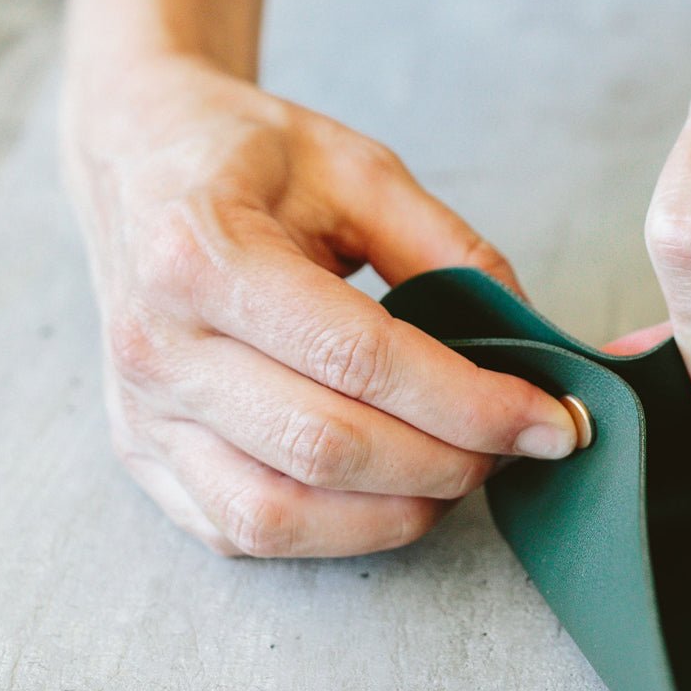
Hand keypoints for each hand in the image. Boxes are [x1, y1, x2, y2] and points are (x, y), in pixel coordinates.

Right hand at [61, 56, 576, 556]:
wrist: (138, 158)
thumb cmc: (251, 161)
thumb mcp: (361, 170)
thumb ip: (453, 252)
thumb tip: (532, 345)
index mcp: (203, 255)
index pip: (362, 360)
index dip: (473, 403)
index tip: (552, 419)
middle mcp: (157, 346)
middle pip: (328, 448)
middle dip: (450, 462)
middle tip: (515, 445)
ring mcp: (142, 414)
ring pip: (282, 514)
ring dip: (398, 510)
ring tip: (459, 471)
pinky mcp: (144, 457)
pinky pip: (247, 532)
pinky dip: (338, 530)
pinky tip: (391, 491)